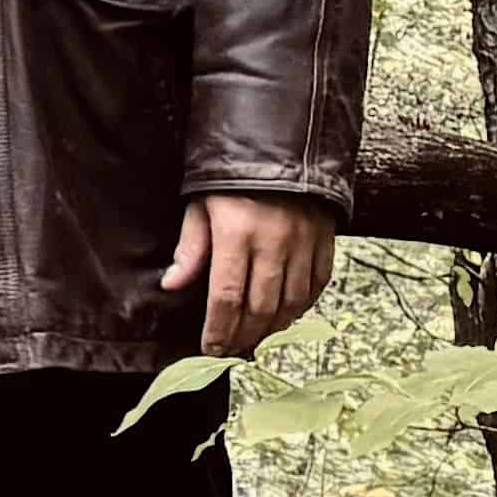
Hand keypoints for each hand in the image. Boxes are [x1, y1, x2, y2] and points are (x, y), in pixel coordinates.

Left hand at [164, 190, 336, 359]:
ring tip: (256, 339)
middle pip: (260, 307)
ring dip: (273, 327)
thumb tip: (171, 284)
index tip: (210, 349)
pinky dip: (302, 306)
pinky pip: (317, 284)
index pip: (226, 296)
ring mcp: (303, 243)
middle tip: (232, 350)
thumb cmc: (231, 179)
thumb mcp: (200, 206)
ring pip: (291, 302)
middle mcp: (273, 242)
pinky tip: (286, 316)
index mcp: (236, 234)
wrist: (282, 146)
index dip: (218, 329)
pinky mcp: (325, 240)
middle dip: (244, 336)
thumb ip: (190, 248)